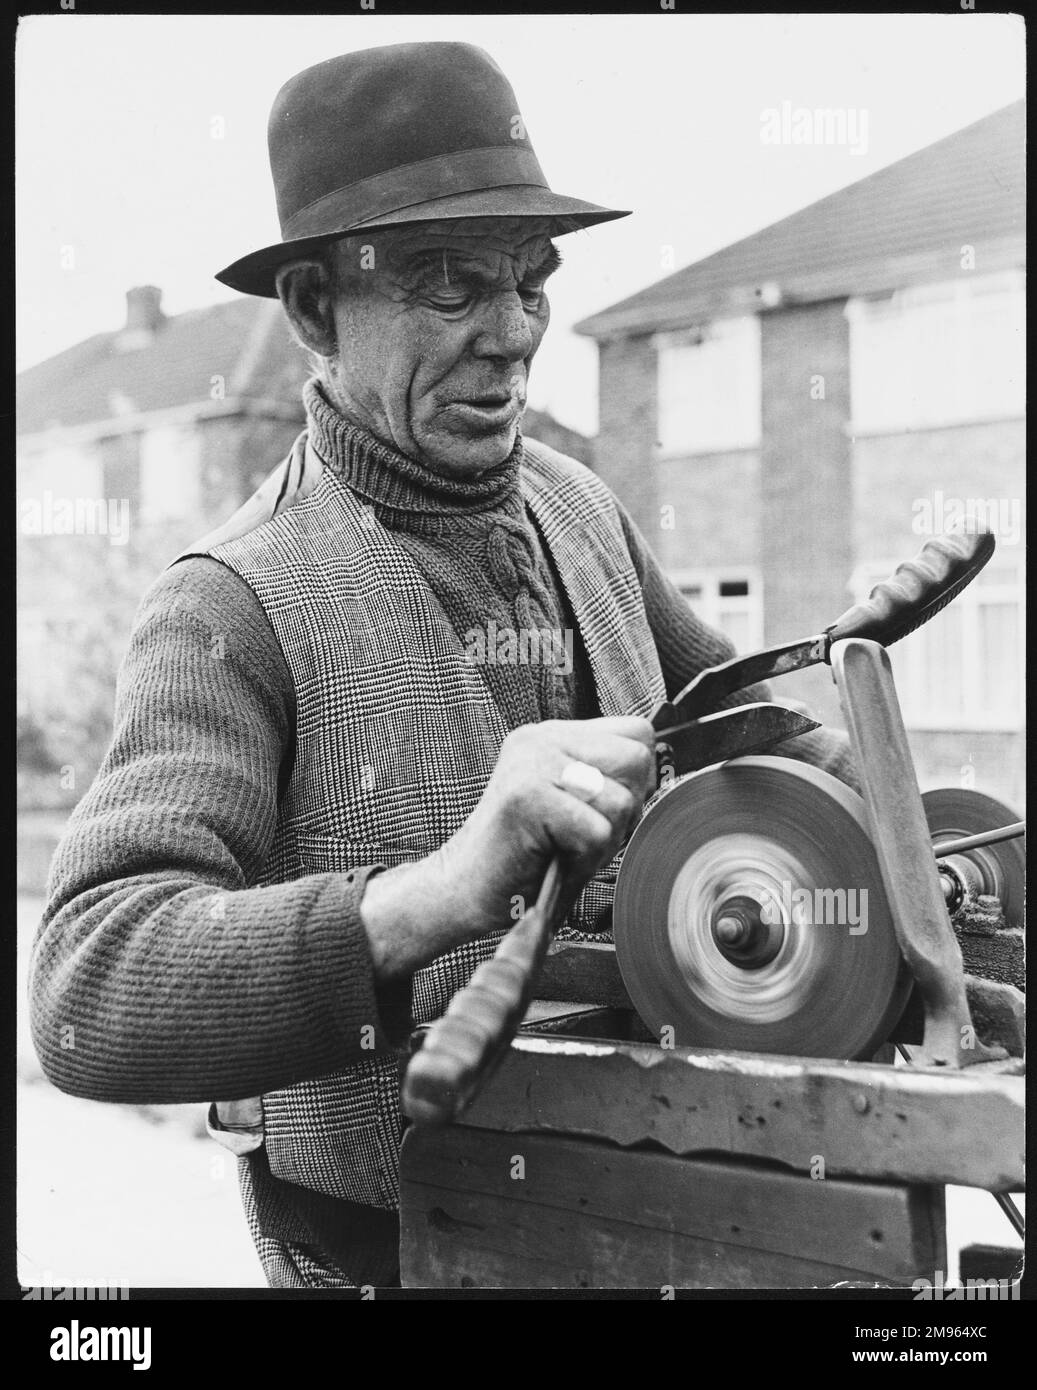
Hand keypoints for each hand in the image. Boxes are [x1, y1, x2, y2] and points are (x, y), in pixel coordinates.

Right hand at [435, 715, 656, 936]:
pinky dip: (583, 862)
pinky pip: (596, 833)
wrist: (464, 889)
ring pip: (621, 800)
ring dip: (602, 843)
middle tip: (584, 835)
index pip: (637, 732)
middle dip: (625, 810)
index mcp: (554, 735)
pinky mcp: (526, 796)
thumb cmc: (525, 857)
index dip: (636, 780)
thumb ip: (605, 779)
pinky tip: (554, 862)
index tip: (603, 811)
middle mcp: (542, 738)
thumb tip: (658, 772)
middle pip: (637, 759)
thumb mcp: (571, 805)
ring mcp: (532, 763)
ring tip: (564, 849)